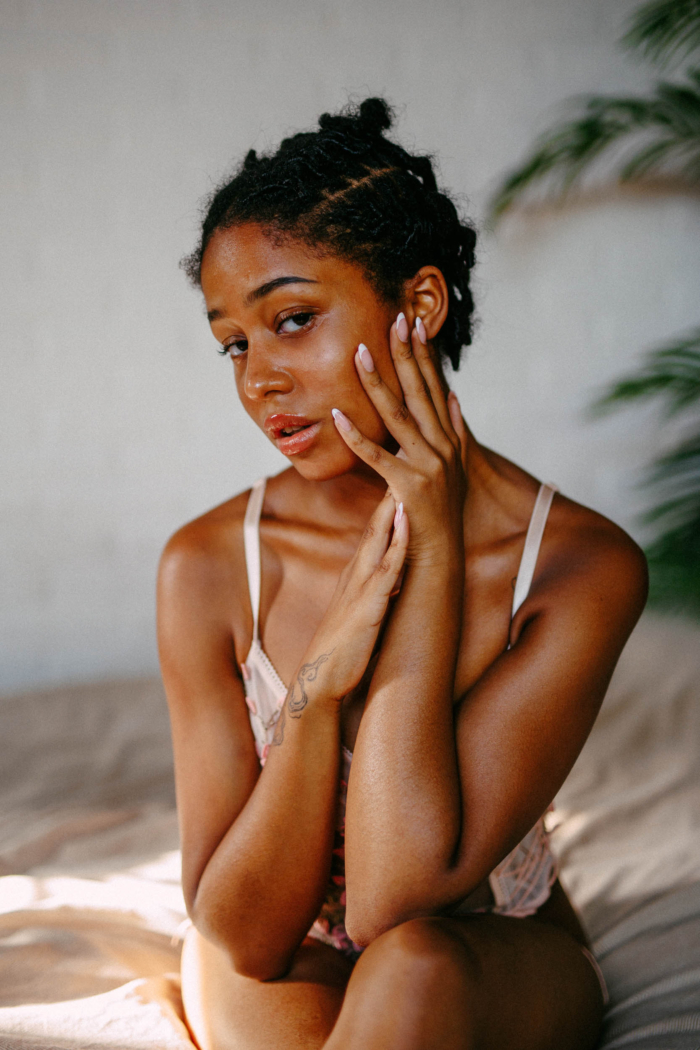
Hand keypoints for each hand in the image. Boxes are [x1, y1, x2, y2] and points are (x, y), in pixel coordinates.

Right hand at [290, 491, 408, 709]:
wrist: (320, 680)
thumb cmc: (343, 649)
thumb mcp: (361, 610)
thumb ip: (376, 591)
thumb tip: (393, 578)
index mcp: (357, 574)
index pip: (375, 529)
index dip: (390, 500)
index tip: (403, 473)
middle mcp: (357, 573)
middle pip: (377, 523)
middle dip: (391, 490)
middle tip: (403, 458)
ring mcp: (361, 588)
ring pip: (380, 539)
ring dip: (394, 508)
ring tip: (406, 475)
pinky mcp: (368, 607)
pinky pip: (386, 571)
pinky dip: (397, 545)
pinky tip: (406, 526)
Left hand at [331, 314, 468, 563]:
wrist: (442, 554)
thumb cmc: (443, 511)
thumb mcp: (457, 466)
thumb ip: (455, 429)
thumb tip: (453, 396)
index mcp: (449, 439)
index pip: (434, 388)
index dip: (424, 356)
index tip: (413, 325)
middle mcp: (443, 447)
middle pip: (419, 393)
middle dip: (406, 355)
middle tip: (395, 321)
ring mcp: (428, 466)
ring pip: (398, 417)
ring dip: (378, 384)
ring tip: (360, 355)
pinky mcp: (409, 486)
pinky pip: (377, 457)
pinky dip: (356, 436)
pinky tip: (338, 415)